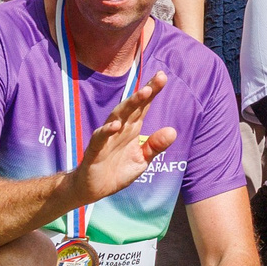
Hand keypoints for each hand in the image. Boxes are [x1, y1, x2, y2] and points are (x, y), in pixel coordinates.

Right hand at [65, 72, 176, 209]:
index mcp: (132, 129)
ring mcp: (106, 138)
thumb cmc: (118, 171)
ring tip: (143, 93)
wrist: (93, 189)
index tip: (163, 76)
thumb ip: (155, 146)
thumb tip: (173, 131)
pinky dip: (107, 131)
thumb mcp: (142, 160)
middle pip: (132, 107)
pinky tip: (116, 125)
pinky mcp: (94, 151)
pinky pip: (100, 138)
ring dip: (129, 105)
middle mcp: (120, 129)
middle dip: (144, 92)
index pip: (143, 107)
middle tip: (159, 79)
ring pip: (117, 116)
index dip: (152, 91)